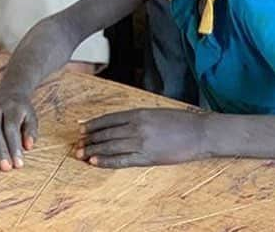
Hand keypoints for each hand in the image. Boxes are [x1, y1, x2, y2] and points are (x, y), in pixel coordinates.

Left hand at [76, 108, 205, 168]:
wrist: (198, 132)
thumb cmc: (179, 121)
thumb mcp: (156, 113)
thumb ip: (138, 117)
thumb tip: (121, 124)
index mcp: (139, 112)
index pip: (110, 118)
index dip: (94, 124)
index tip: (81, 129)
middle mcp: (137, 126)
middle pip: (107, 133)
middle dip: (90, 139)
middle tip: (76, 145)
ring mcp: (141, 142)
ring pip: (111, 146)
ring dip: (94, 150)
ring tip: (80, 154)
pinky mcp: (147, 157)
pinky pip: (122, 160)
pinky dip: (107, 161)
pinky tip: (95, 163)